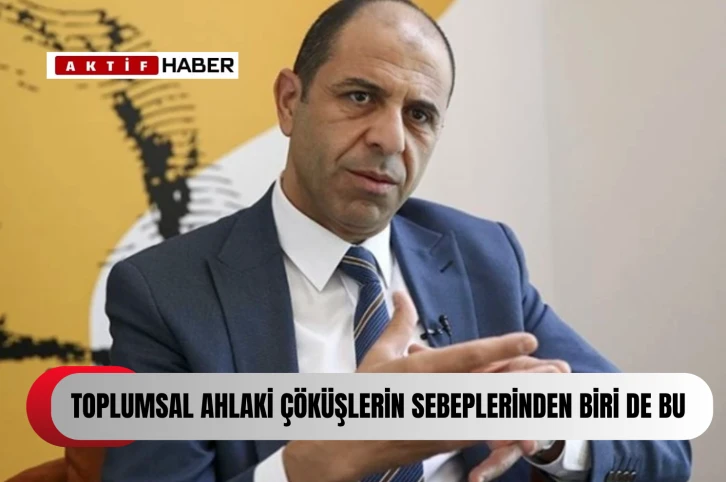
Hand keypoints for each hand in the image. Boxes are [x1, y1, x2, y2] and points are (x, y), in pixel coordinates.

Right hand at [283, 291, 539, 481]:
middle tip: (559, 368)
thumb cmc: (364, 396)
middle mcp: (439, 396)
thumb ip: (399, 322)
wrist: (351, 443)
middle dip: (530, 376)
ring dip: (528, 399)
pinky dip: (513, 425)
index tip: (528, 338)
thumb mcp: (380, 354)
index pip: (468, 356)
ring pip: (495, 410)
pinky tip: (534, 424)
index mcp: (422, 370)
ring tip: (556, 390)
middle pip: (493, 384)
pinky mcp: (452, 439)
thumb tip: (400, 293)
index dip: (501, 346)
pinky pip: (488, 431)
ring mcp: (447, 421)